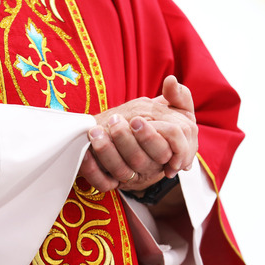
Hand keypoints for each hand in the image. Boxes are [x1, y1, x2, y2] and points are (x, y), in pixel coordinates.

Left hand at [78, 75, 197, 190]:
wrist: (135, 137)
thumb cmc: (158, 122)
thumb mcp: (175, 109)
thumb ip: (179, 96)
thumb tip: (171, 80)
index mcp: (168, 149)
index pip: (163, 149)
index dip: (151, 137)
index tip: (136, 120)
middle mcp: (151, 166)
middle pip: (140, 160)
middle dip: (126, 141)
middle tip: (114, 121)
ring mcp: (132, 176)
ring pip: (120, 171)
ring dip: (106, 151)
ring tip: (95, 131)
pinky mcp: (113, 182)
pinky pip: (103, 183)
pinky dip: (92, 169)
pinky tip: (84, 154)